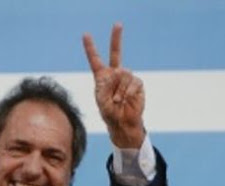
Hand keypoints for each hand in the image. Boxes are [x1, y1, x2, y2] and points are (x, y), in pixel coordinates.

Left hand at [83, 23, 145, 148]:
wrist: (122, 122)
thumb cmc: (109, 112)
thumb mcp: (101, 99)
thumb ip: (106, 85)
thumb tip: (120, 74)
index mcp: (102, 77)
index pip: (96, 60)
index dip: (91, 48)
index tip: (86, 35)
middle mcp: (115, 74)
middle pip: (116, 52)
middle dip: (117, 38)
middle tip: (118, 24)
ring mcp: (127, 78)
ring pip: (124, 74)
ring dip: (119, 89)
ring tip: (117, 101)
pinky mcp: (138, 84)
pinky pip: (133, 82)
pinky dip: (128, 91)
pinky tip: (126, 99)